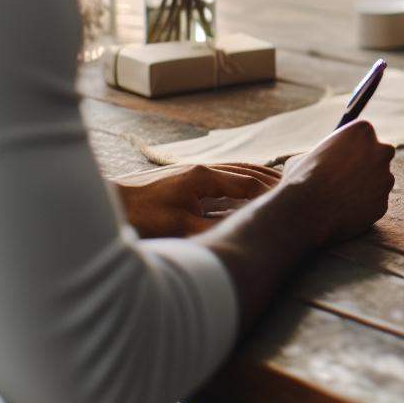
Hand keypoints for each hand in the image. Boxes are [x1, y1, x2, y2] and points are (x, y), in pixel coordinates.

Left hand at [114, 162, 281, 237]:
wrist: (110, 203)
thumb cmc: (141, 215)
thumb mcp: (180, 227)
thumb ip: (214, 229)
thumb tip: (242, 233)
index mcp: (205, 177)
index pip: (249, 183)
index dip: (271, 192)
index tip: (292, 199)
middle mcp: (201, 170)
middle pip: (245, 170)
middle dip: (270, 178)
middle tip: (293, 186)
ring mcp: (191, 172)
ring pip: (234, 169)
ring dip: (256, 175)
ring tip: (275, 182)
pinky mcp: (183, 179)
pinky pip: (222, 175)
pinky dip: (239, 178)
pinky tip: (240, 187)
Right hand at [277, 120, 396, 243]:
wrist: (306, 211)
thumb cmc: (301, 179)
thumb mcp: (307, 155)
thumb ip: (325, 155)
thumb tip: (325, 160)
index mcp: (362, 131)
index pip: (365, 135)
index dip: (354, 147)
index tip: (344, 156)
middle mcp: (381, 151)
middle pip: (381, 155)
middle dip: (369, 164)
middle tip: (348, 176)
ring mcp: (385, 178)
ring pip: (380, 182)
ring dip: (366, 187)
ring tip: (339, 197)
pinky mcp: (384, 203)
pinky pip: (375, 204)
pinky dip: (363, 208)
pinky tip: (344, 211)